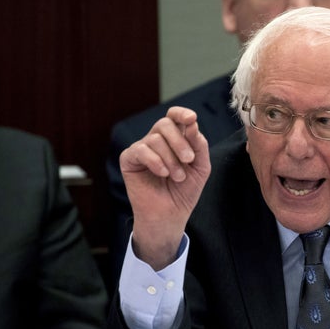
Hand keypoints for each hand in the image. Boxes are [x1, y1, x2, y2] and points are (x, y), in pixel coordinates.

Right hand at [120, 106, 210, 269]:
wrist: (170, 214)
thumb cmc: (185, 191)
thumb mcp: (200, 167)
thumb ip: (199, 145)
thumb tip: (192, 124)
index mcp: (174, 139)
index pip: (174, 116)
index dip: (181, 113)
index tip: (192, 119)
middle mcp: (157, 140)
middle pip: (165, 124)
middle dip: (180, 141)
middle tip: (188, 160)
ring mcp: (142, 148)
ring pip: (155, 139)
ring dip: (171, 159)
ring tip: (177, 177)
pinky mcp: (129, 159)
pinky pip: (141, 150)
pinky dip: (155, 161)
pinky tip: (163, 174)